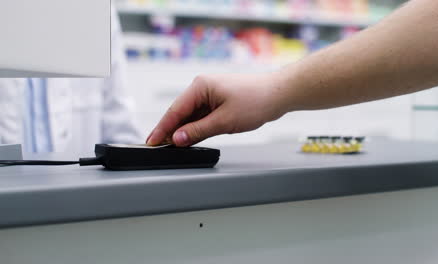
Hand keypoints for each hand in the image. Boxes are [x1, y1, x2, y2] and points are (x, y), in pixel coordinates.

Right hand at [146, 73, 286, 146]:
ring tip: (171, 146)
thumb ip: (198, 131)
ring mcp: (210, 95)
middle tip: (157, 147)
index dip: (162, 128)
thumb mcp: (224, 121)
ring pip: (190, 116)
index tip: (152, 142)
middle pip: (180, 113)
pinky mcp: (218, 101)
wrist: (278, 94)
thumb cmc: (256, 100)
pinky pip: (201, 116)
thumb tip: (178, 139)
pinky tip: (190, 138)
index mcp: (200, 86)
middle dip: (170, 130)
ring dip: (183, 130)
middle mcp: (202, 88)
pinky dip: (195, 127)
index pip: (175, 110)